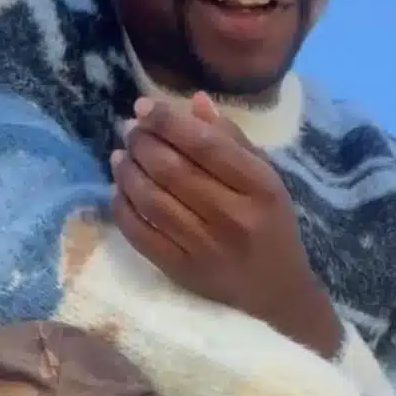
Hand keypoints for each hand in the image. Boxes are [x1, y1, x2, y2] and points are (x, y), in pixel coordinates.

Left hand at [110, 93, 342, 358]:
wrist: (276, 294)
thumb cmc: (270, 225)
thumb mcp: (265, 178)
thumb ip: (231, 139)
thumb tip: (193, 101)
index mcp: (261, 187)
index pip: (206, 145)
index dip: (168, 121)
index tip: (144, 106)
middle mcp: (234, 217)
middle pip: (173, 170)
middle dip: (143, 142)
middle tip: (130, 129)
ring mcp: (206, 248)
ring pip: (152, 200)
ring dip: (128, 171)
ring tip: (120, 154)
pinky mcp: (183, 272)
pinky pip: (141, 235)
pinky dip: (123, 207)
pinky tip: (119, 188)